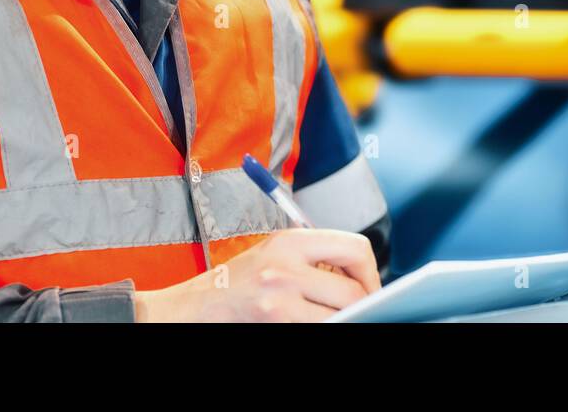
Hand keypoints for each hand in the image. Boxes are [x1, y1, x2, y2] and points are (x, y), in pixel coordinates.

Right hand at [133, 228, 379, 321]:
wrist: (197, 305)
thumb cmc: (237, 281)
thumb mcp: (275, 253)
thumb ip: (314, 256)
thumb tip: (358, 273)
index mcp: (291, 241)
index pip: (355, 248)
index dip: (370, 272)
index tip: (369, 286)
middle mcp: (287, 265)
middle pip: (353, 289)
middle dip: (362, 303)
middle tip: (361, 309)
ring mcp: (280, 296)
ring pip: (339, 314)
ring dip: (342, 318)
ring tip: (331, 315)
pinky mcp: (275, 320)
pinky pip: (317, 326)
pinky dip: (322, 325)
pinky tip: (309, 320)